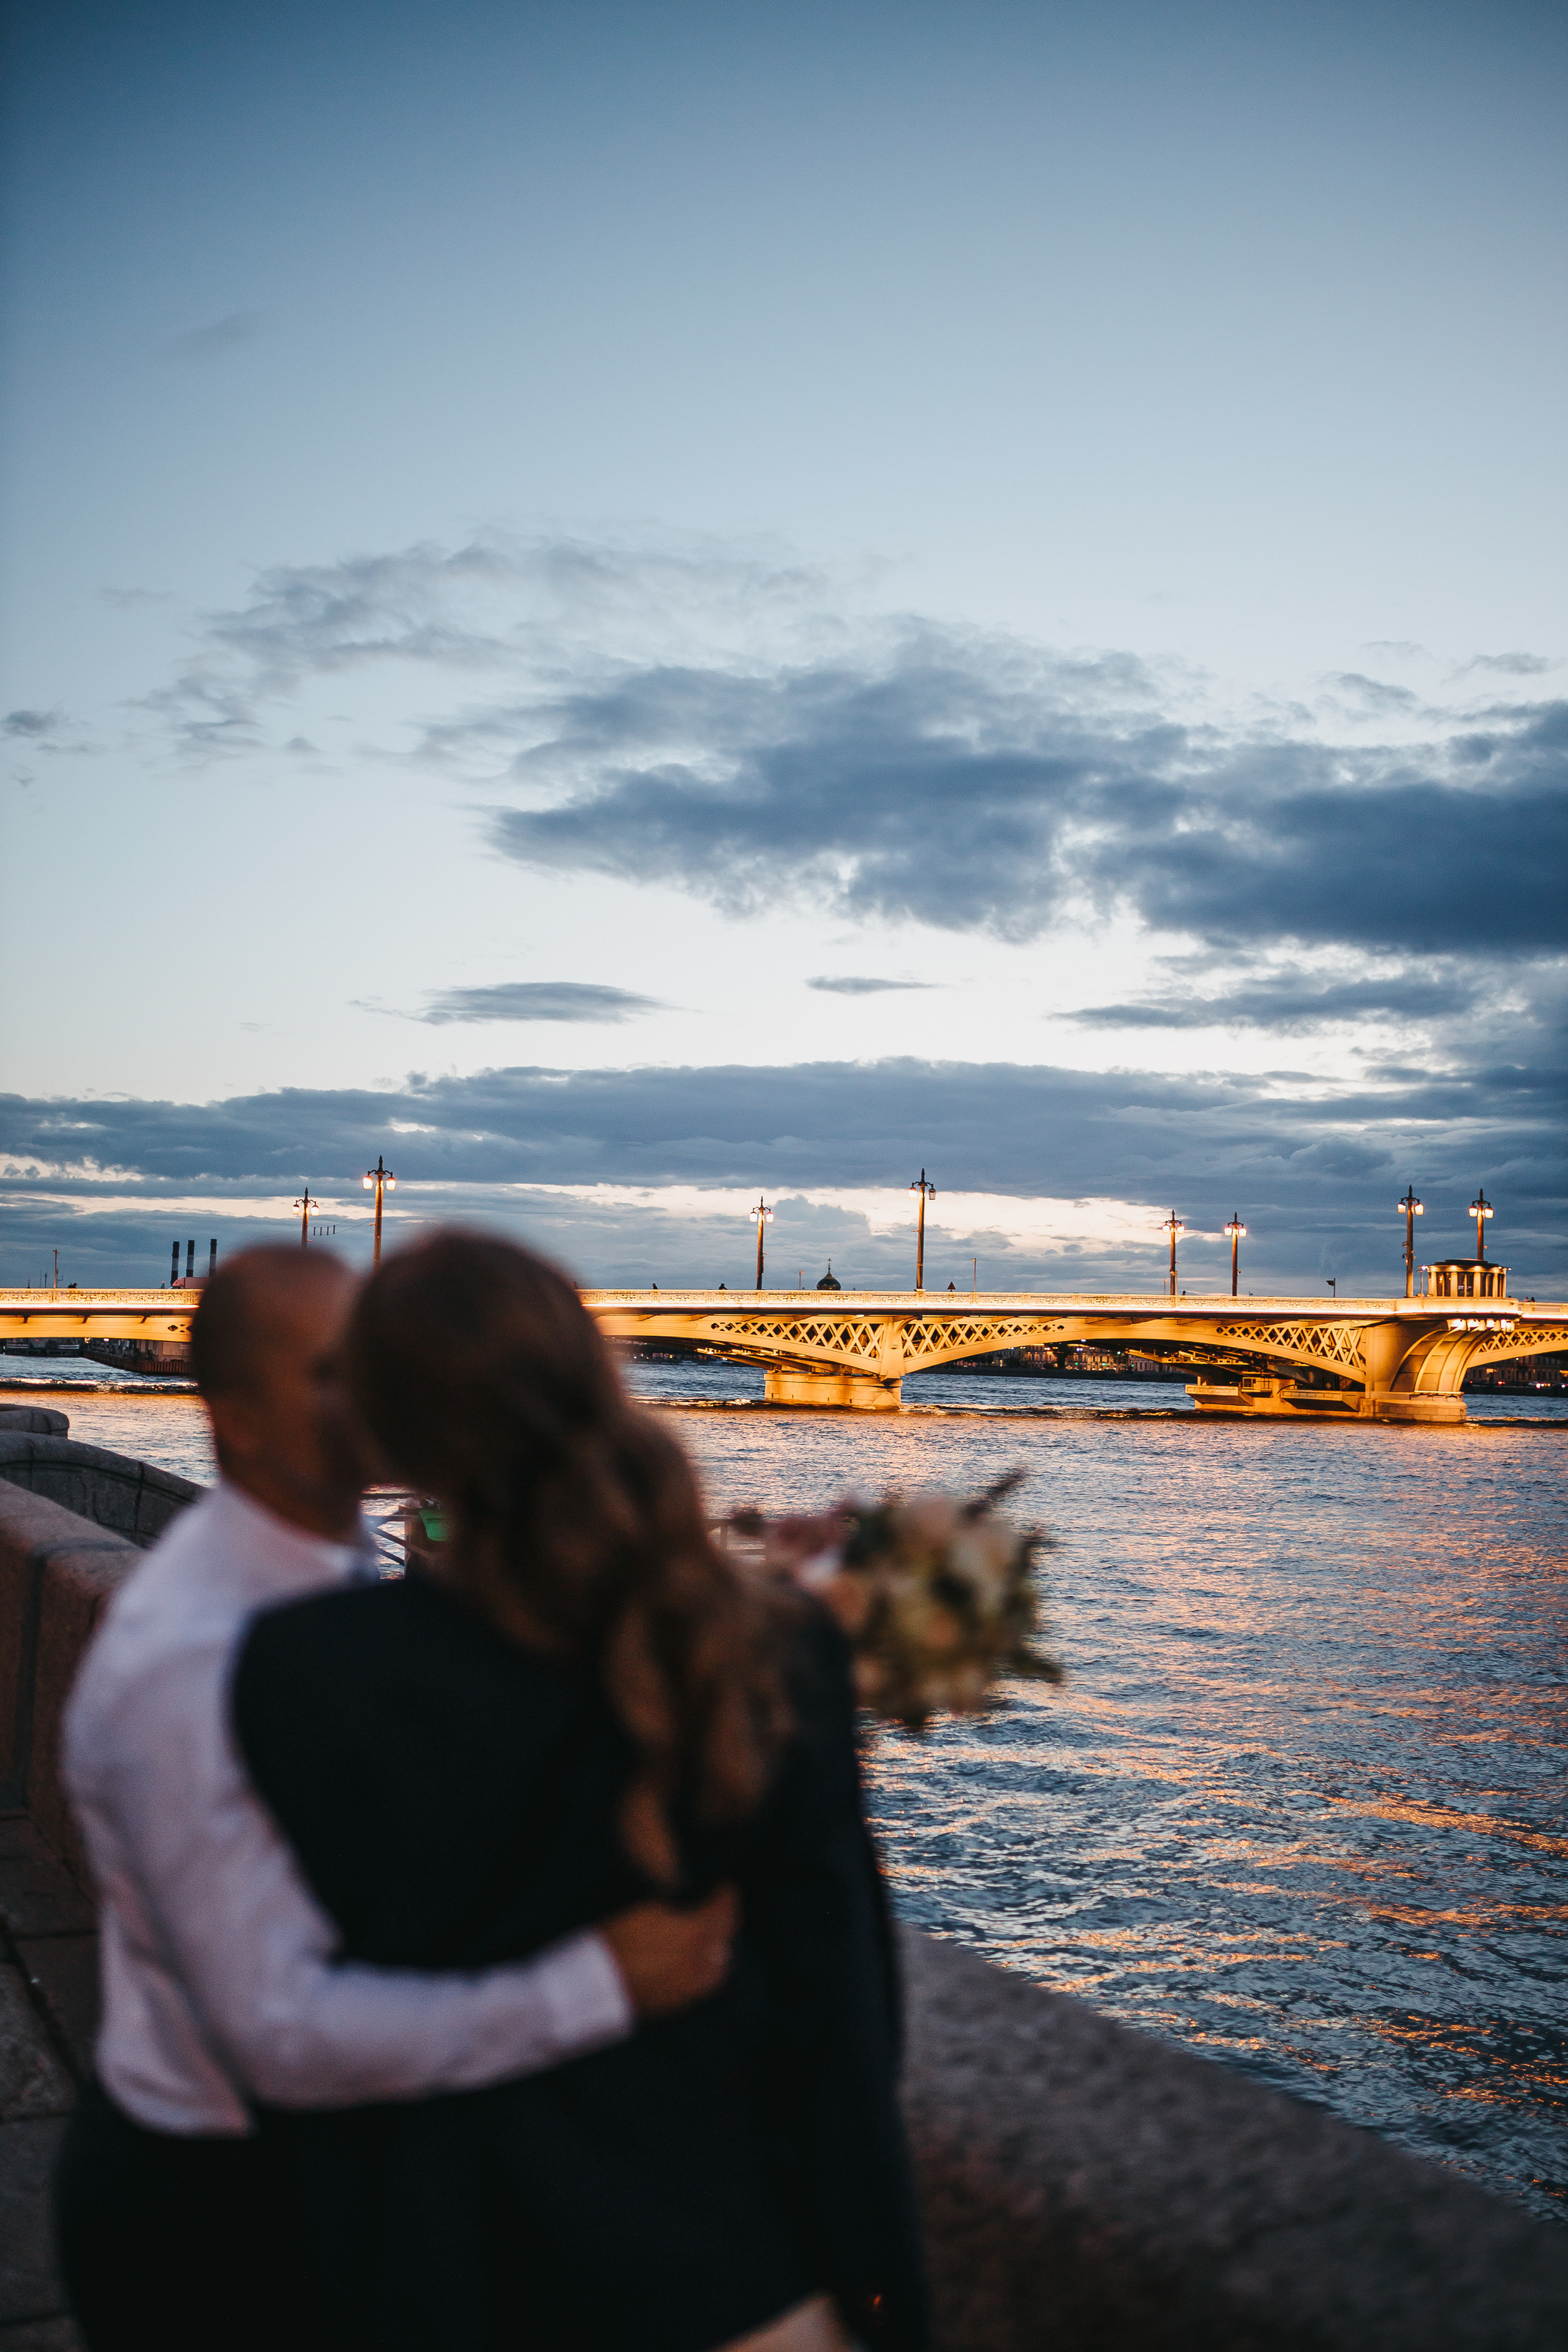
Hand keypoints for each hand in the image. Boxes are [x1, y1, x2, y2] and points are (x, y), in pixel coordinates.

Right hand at [600, 1884, 739, 2018]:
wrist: (596, 1983)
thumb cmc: (617, 1940)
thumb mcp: (647, 1909)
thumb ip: (678, 1909)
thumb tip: (689, 1906)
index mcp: (694, 1932)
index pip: (723, 1910)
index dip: (726, 1894)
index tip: (724, 1884)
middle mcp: (699, 1961)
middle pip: (726, 1938)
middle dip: (725, 1919)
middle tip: (719, 1907)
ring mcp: (691, 1986)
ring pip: (720, 1966)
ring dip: (719, 1947)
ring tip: (711, 1936)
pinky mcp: (679, 2003)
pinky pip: (703, 1984)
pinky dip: (706, 1969)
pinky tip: (695, 1962)